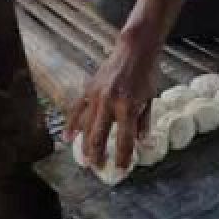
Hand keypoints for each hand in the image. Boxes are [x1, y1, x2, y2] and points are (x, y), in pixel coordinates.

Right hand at [65, 30, 159, 168]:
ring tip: (86, 160)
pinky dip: (72, 125)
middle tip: (99, 168)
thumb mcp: (150, 98)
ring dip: (85, 145)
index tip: (123, 168)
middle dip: (99, 155)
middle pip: (100, 137)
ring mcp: (97, 96)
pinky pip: (77, 110)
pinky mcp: (89, 89)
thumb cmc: (146, 73)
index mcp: (128, 106)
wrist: (135, 49)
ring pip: (86, 127)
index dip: (124, 157)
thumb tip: (144, 143)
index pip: (125, 140)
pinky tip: (68, 138)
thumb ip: (144, 122)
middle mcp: (110, 103)